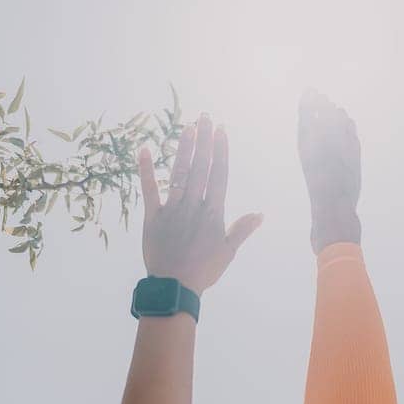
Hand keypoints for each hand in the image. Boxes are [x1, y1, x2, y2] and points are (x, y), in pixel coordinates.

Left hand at [137, 113, 261, 295]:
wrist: (174, 287)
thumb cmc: (203, 271)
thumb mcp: (227, 252)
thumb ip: (241, 230)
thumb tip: (259, 214)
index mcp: (212, 213)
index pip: (218, 175)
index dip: (220, 151)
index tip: (221, 131)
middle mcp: (193, 206)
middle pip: (200, 167)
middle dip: (204, 141)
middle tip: (205, 117)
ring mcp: (172, 209)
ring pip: (179, 173)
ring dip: (184, 149)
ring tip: (188, 127)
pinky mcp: (153, 217)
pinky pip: (149, 190)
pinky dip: (146, 170)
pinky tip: (144, 149)